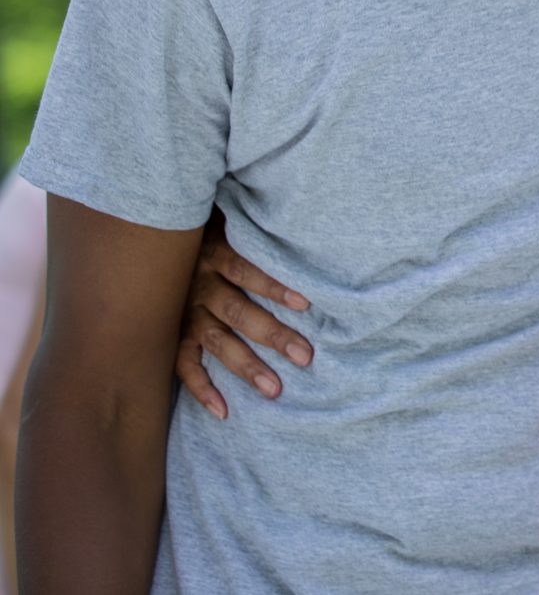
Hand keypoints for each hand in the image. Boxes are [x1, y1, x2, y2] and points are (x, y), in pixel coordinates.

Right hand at [176, 209, 314, 418]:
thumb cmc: (203, 224)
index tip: (306, 304)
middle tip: (306, 356)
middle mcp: (197, 285)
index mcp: (212, 252)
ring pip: (217, 341)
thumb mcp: (225, 214)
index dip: (273, 286)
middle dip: (273, 335)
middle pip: (239, 312)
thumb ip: (252, 222)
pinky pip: (183, 365)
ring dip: (246, 366)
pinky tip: (223, 411)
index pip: (246, 270)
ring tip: (274, 390)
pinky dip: (201, 389)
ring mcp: (181, 312)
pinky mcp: (169, 333)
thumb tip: (299, 223)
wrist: (147, 234)